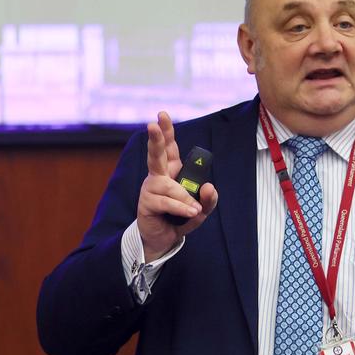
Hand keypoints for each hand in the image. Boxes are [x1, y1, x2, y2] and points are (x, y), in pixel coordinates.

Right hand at [137, 111, 217, 261]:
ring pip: (169, 186)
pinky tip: (190, 213)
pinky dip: (181, 208)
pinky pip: (167, 201)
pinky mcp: (146, 203)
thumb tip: (208, 187)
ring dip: (185, 199)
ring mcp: (150, 188)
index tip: (162, 115)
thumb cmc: (179, 218)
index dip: (166, 131)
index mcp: (170, 171)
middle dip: (156, 139)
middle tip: (153, 125)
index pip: (169, 148)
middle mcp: (158, 176)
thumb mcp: (201, 210)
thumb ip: (209, 199)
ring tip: (194, 210)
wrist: (163, 239)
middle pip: (156, 154)